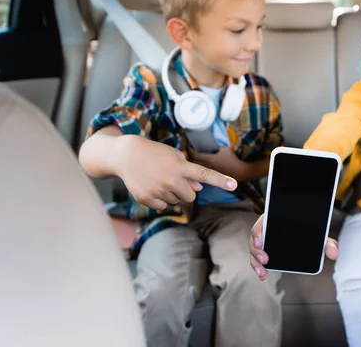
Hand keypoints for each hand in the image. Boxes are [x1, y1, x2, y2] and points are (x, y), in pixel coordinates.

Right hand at [114, 135, 236, 209]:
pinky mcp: (147, 199)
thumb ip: (189, 173)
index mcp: (180, 166)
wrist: (125, 155)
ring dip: (172, 193)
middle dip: (186, 190)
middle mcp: (171, 180)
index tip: (234, 185)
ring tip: (159, 179)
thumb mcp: (174, 156)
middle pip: (191, 196)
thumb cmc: (154, 153)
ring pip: (176, 201)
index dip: (220, 180)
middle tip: (174, 179)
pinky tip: (152, 186)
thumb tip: (199, 187)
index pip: (205, 174)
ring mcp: (158, 191)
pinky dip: (160, 200)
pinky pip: (163, 207)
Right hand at [249, 214, 338, 280]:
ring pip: (254, 249)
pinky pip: (257, 258)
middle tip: (265, 260)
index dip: (258, 232)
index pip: (262, 222)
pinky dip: (258, 267)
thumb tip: (333, 253)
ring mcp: (266, 241)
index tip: (261, 242)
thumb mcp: (319, 238)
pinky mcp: (265, 252)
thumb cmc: (310, 234)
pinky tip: (263, 275)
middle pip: (256, 237)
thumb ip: (328, 244)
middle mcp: (268, 230)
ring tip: (263, 271)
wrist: (307, 240)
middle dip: (256, 250)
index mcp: (276, 220)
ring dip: (255, 261)